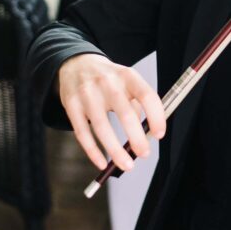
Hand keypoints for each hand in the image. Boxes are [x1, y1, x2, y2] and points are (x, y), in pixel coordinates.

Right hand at [57, 54, 165, 171]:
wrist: (76, 64)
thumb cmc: (109, 80)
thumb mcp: (127, 82)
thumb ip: (137, 105)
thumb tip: (146, 136)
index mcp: (127, 76)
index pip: (147, 95)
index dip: (156, 116)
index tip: (159, 134)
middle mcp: (107, 82)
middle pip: (125, 113)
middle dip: (137, 138)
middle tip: (144, 154)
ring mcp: (87, 93)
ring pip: (102, 127)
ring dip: (115, 150)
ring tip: (126, 165)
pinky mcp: (71, 105)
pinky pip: (82, 133)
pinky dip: (93, 151)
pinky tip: (102, 163)